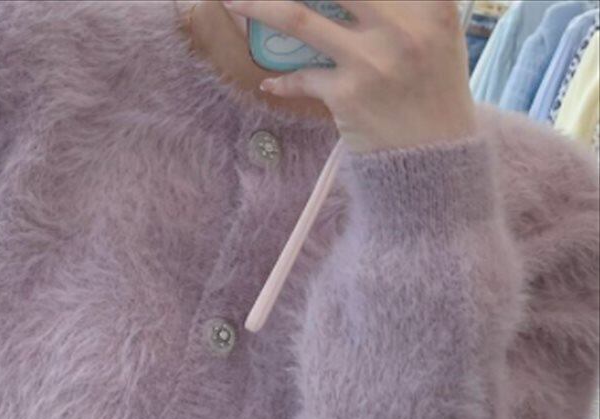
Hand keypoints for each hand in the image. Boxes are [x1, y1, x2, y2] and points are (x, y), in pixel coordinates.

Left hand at [223, 0, 476, 152]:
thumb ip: (403, 5)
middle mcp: (403, 25)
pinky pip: (301, 78)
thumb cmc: (431, 89)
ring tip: (230, 1)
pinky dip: (282, 81)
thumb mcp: (434, 34)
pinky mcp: (347, 95)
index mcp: (431, 3)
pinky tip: (271, 83)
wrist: (434, 155)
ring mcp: (372, 60)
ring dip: (257, 6)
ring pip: (299, 19)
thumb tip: (342, 3)